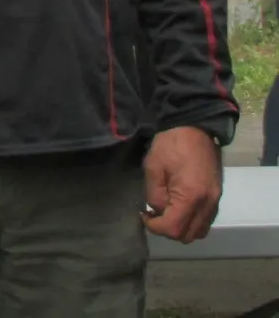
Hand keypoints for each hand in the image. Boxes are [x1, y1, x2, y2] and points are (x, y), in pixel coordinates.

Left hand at [142, 125, 221, 242]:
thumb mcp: (153, 168)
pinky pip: (206, 220)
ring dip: (182, 228)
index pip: (173, 228)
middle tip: (154, 215)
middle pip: (189, 235)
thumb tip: (157, 211)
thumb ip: (154, 195)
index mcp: (191, 197)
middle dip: (168, 230)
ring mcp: (216, 201)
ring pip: (200, 231)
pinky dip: (192, 221)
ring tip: (166, 212)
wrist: (194, 128)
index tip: (144, 215)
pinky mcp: (217, 196)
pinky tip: (179, 208)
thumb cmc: (170, 145)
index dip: (155, 227)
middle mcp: (207, 204)